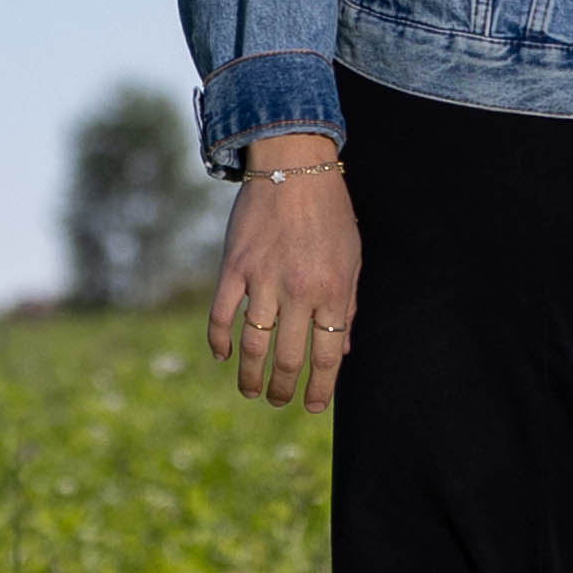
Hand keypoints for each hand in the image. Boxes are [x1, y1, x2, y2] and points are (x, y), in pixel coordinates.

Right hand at [209, 145, 359, 409]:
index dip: (320, 389)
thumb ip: (348, 307)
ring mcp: (263, 279)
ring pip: (254, 345)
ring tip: (249, 392)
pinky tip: (221, 356)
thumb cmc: (330, 214)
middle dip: (284, 389)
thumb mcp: (352, 260)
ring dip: (250, 376)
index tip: (312, 406)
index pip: (327, 357)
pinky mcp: (234, 266)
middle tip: (278, 401)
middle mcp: (299, 291)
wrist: (295, 166)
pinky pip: (222, 314)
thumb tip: (343, 350)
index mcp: (334, 292)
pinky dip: (219, 340)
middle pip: (290, 358)